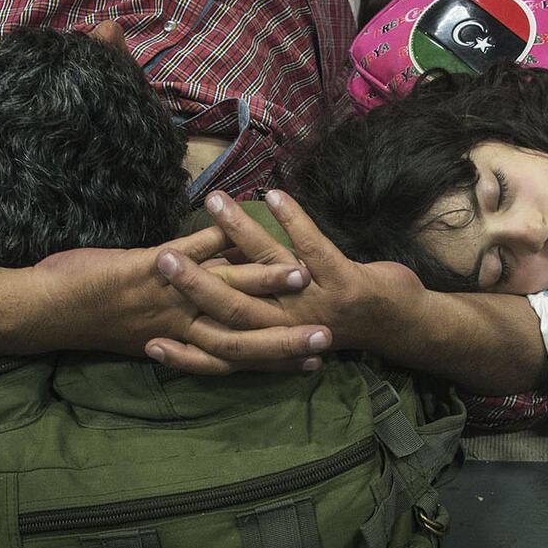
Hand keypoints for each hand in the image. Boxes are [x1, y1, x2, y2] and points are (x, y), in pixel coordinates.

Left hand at [23, 222, 329, 360]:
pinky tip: (241, 227)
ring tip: (299, 273)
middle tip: (327, 334)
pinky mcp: (148, 270)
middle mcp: (177, 329)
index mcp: (179, 346)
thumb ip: (174, 325)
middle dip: (286, 336)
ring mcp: (165, 299)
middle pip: (243, 336)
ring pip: (226, 293)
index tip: (312, 362)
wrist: (42, 311)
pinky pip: (190, 253)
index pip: (238, 358)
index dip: (276, 360)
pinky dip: (217, 240)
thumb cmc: (88, 322)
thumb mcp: (140, 331)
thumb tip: (202, 315)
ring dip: (263, 281)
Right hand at [146, 189, 417, 372]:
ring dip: (239, 231)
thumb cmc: (339, 319)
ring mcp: (316, 304)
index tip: (146, 339)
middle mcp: (289, 326)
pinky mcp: (343, 283)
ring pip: (267, 269)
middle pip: (231, 308)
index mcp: (272, 339)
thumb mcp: (292, 324)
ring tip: (214, 201)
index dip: (181, 352)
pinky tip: (274, 195)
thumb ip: (255, 315)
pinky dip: (293, 219)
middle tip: (161, 258)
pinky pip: (313, 246)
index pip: (215, 350)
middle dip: (194, 283)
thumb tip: (212, 295)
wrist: (402, 326)